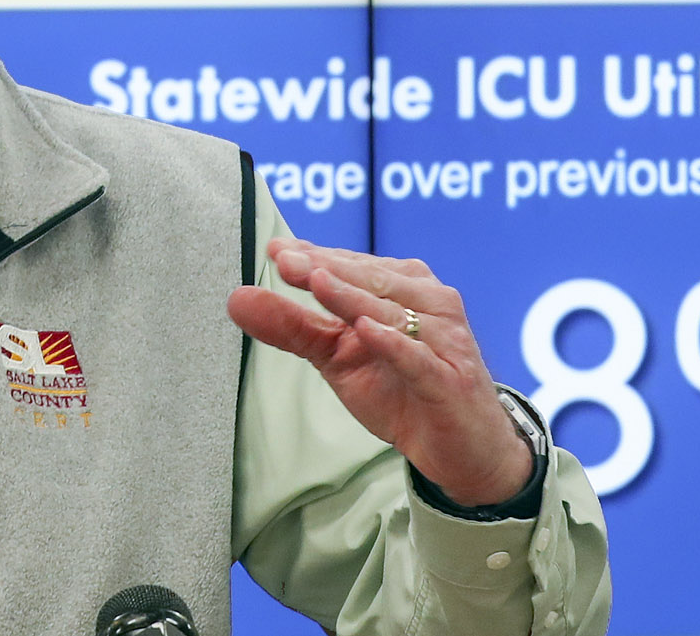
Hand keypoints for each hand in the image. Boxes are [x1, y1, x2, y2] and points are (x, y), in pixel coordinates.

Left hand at [226, 238, 533, 506]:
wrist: (462, 449)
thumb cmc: (401, 391)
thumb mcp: (338, 358)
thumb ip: (292, 327)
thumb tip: (236, 298)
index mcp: (402, 287)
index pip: (352, 265)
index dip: (314, 256)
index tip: (275, 249)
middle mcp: (428, 303)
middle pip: (372, 279)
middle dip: (327, 268)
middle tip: (285, 259)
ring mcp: (444, 340)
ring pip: (393, 312)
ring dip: (354, 295)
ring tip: (317, 281)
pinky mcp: (451, 380)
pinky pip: (420, 358)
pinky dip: (395, 344)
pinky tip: (368, 331)